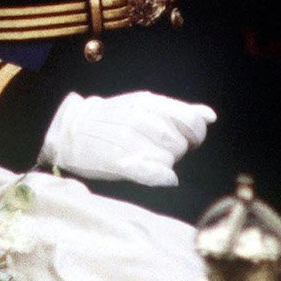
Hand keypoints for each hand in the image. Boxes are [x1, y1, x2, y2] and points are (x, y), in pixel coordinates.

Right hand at [39, 91, 215, 186]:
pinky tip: (158, 176)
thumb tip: (210, 116)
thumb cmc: (111, 119)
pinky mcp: (121, 162)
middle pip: (181, 144)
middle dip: (175, 150)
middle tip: (157, 148)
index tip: (185, 139)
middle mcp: (142, 119)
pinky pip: (154, 173)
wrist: (71, 130)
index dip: (194, 134)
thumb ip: (178, 110)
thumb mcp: (144, 105)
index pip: (192, 122)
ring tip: (145, 157)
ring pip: (169, 160)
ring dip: (163, 162)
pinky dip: (161, 176)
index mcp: (149, 103)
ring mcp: (131, 140)